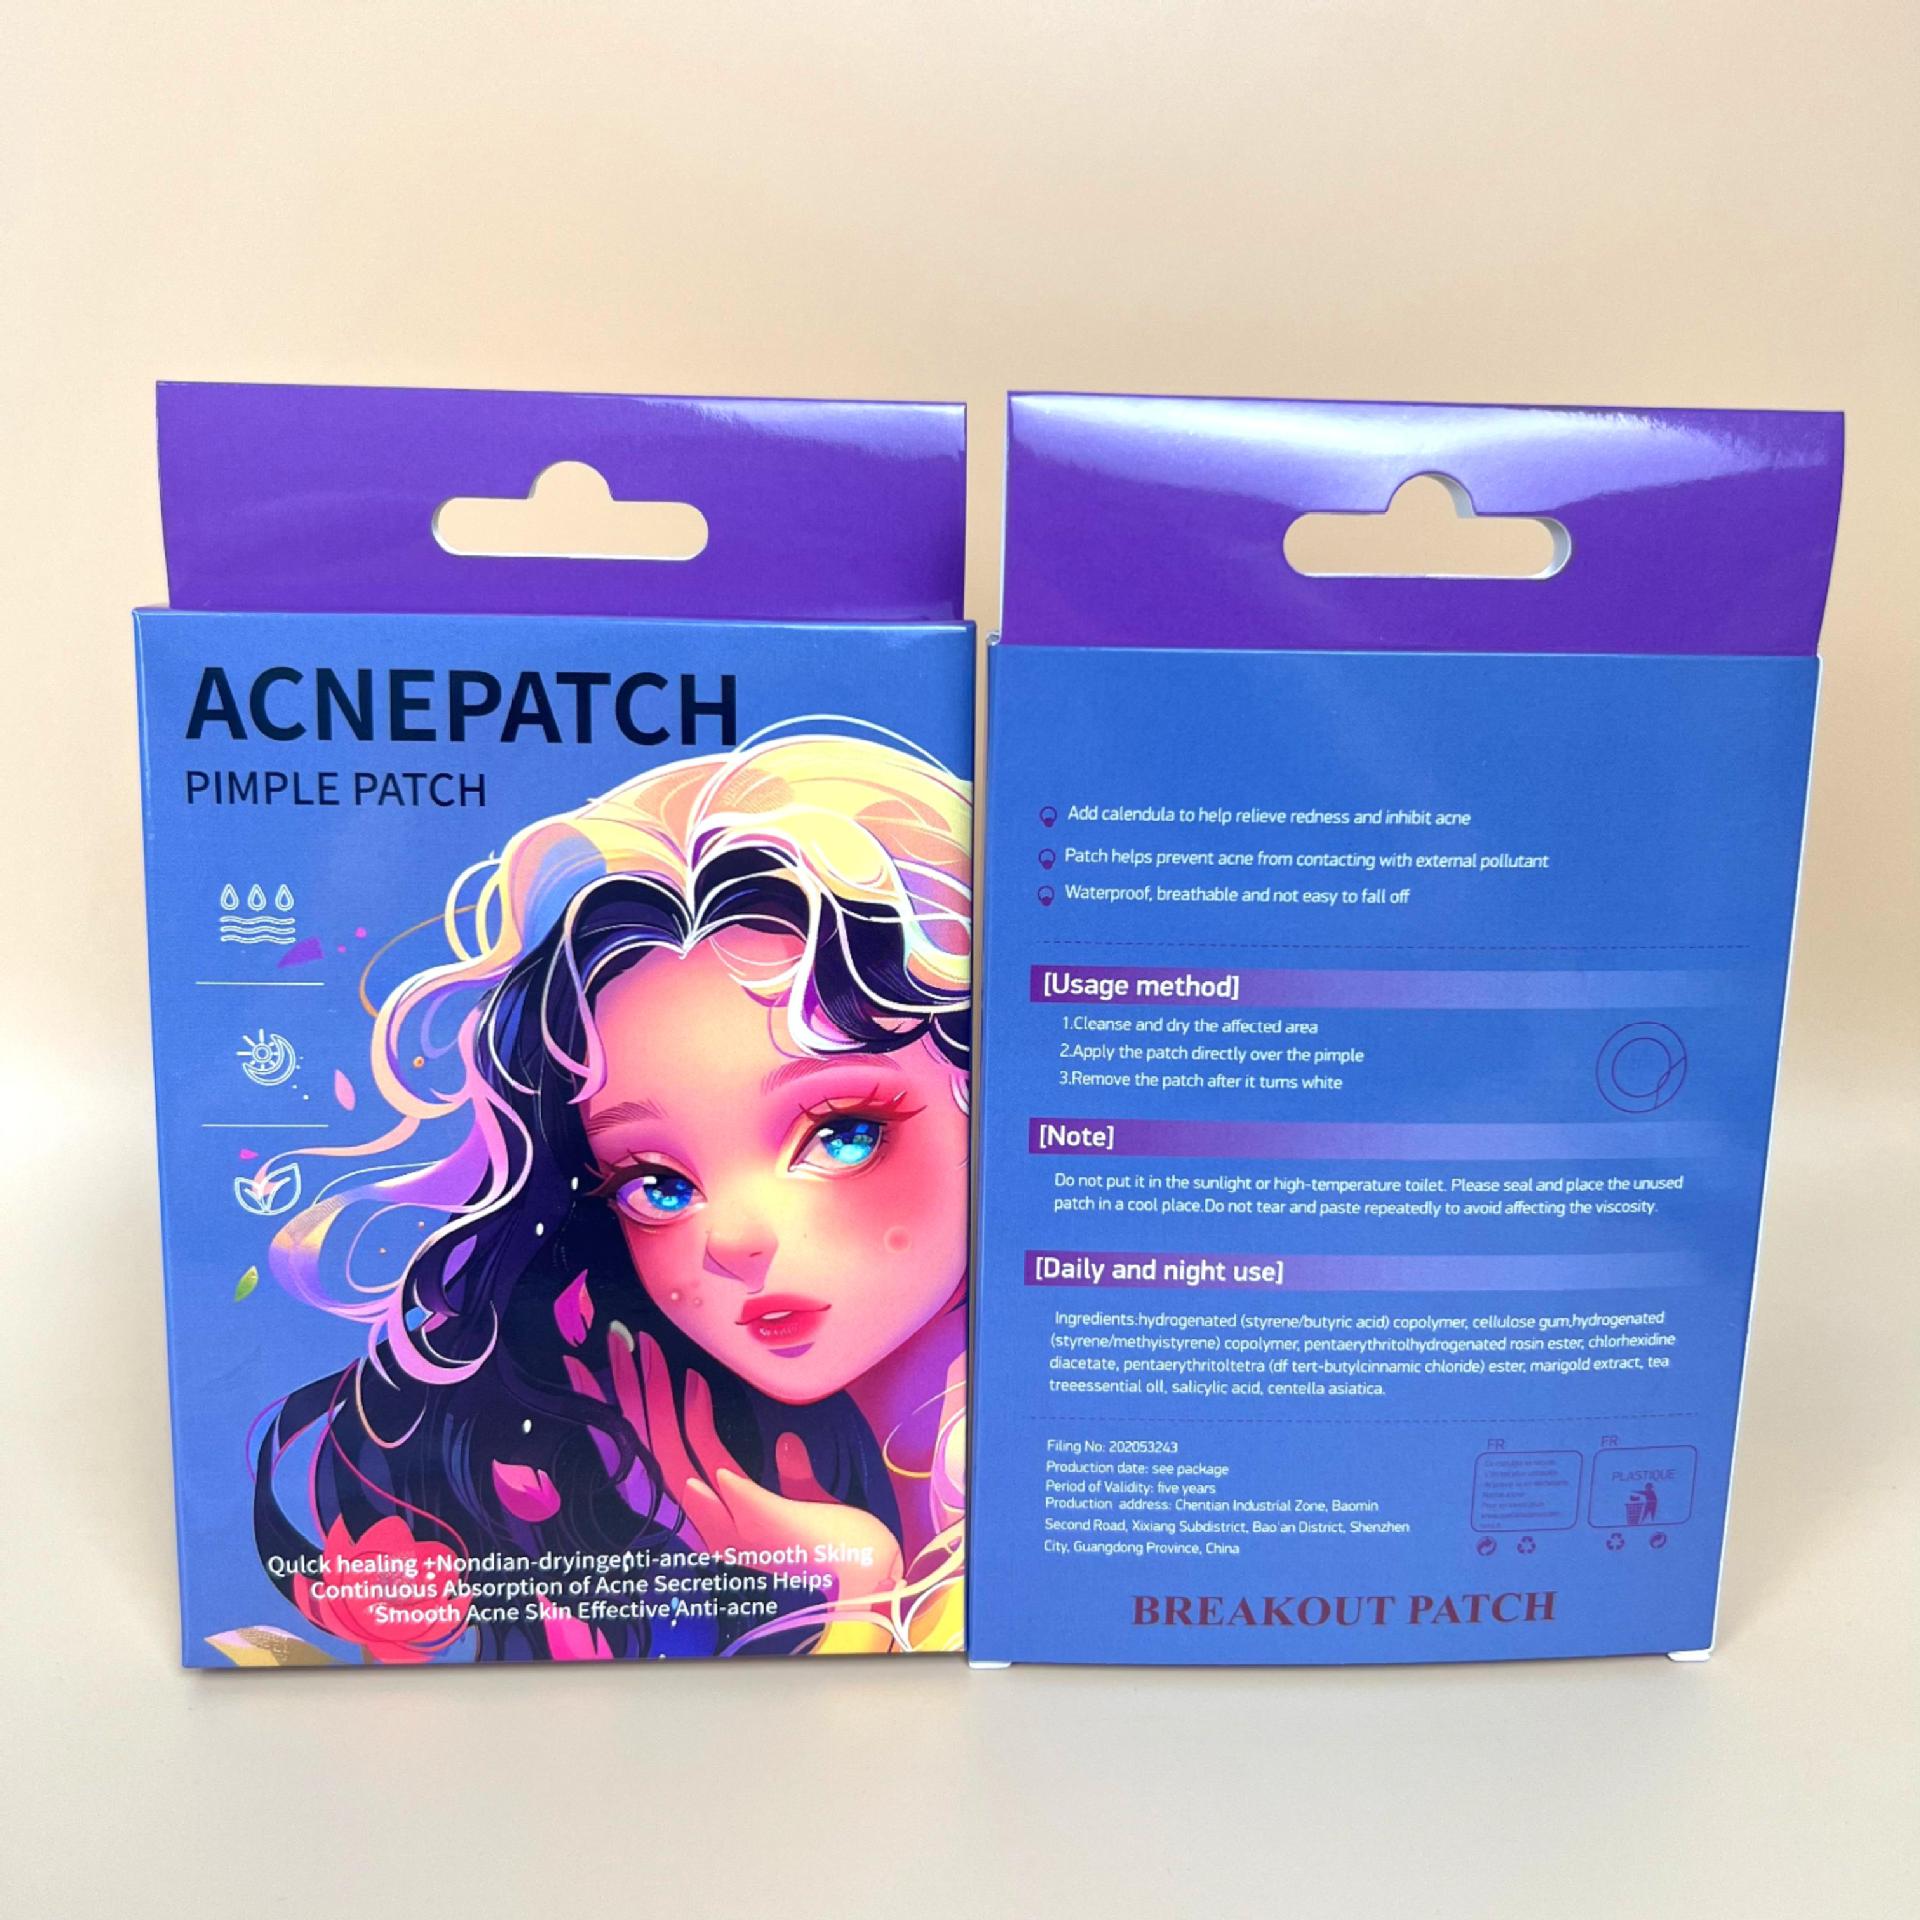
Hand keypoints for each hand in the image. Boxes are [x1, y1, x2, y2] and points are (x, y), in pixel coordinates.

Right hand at [607, 1326, 903, 1605]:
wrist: (872, 1584)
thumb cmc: (840, 1548)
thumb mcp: (806, 1503)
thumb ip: (790, 1478)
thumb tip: (787, 1442)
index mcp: (717, 1518)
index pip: (660, 1460)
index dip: (632, 1419)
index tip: (606, 1373)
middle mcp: (714, 1526)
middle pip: (657, 1453)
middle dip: (632, 1397)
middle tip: (620, 1343)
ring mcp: (736, 1531)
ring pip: (679, 1461)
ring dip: (660, 1404)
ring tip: (651, 1354)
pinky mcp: (768, 1528)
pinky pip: (728, 1487)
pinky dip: (707, 1448)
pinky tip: (697, 1402)